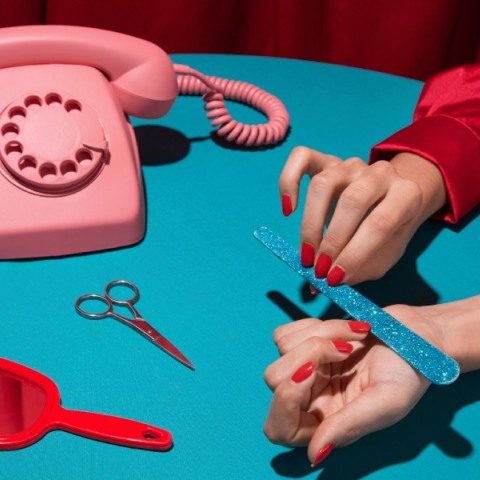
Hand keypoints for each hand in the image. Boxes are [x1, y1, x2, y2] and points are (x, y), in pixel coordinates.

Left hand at [263, 304, 443, 465]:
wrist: (417, 334)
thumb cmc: (408, 372)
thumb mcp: (386, 402)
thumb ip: (348, 426)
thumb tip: (315, 454)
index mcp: (327, 421)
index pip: (279, 427)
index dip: (284, 401)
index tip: (310, 372)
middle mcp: (312, 397)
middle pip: (274, 378)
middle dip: (307, 354)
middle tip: (344, 348)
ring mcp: (306, 368)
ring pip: (283, 348)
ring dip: (320, 334)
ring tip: (355, 336)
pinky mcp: (305, 342)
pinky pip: (286, 332)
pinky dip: (312, 324)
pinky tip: (342, 330)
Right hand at [279, 147, 446, 284]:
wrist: (392, 200)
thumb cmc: (387, 233)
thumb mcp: (385, 256)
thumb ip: (358, 270)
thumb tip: (321, 285)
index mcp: (406, 195)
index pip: (380, 223)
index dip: (355, 253)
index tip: (334, 278)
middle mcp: (379, 173)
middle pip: (352, 201)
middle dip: (332, 241)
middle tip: (319, 270)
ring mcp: (351, 164)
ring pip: (323, 184)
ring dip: (310, 225)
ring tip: (306, 255)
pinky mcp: (326, 160)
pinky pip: (301, 158)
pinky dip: (287, 182)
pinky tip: (287, 209)